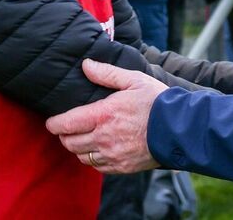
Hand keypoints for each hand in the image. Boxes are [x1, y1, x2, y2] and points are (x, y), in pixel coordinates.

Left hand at [46, 59, 167, 173]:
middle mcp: (103, 138)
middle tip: (68, 128)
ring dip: (78, 148)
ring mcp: (112, 155)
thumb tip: (86, 65)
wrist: (180, 129)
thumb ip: (106, 73)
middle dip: (64, 136)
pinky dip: (93, 159)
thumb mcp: (133, 80)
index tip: (52, 122)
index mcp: (102, 115)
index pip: (65, 124)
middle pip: (69, 143)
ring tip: (83, 138)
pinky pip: (98, 166)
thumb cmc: (157, 102)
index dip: (54, 124)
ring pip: (82, 157)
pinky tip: (100, 149)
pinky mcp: (121, 167)